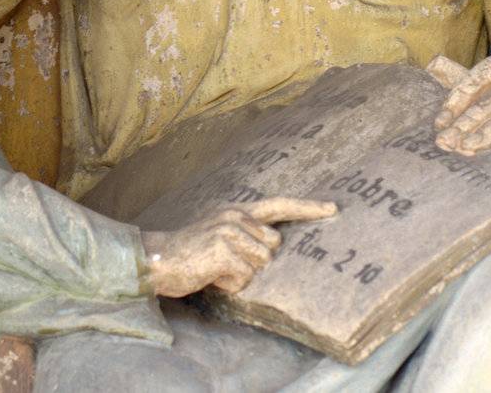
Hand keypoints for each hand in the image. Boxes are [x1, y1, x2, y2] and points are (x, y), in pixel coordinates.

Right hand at [143, 197, 338, 297]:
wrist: (158, 259)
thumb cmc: (191, 254)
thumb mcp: (219, 234)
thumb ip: (245, 234)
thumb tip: (273, 247)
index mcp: (237, 210)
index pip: (279, 205)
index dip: (307, 208)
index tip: (332, 208)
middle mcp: (236, 216)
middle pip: (274, 246)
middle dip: (257, 262)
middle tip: (226, 264)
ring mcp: (230, 231)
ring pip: (261, 265)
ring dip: (241, 276)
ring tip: (216, 270)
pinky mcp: (224, 250)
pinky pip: (244, 278)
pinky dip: (230, 285)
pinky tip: (211, 276)